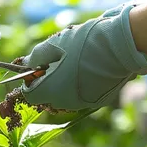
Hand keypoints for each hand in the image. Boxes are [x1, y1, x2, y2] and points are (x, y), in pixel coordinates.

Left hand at [20, 0, 146, 110]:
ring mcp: (83, 103)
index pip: (30, 94)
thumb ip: (36, 57)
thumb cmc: (84, 43)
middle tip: (56, 60)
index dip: (31, 79)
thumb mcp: (54, 44)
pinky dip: (80, 83)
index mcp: (51, 91)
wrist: (121, 45)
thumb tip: (25, 64)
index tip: (37, 66)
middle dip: (48, 80)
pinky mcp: (98, 100)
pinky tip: (88, 66)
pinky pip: (81, 94)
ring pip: (65, 95)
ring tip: (74, 60)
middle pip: (48, 96)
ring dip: (64, 81)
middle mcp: (65, 103)